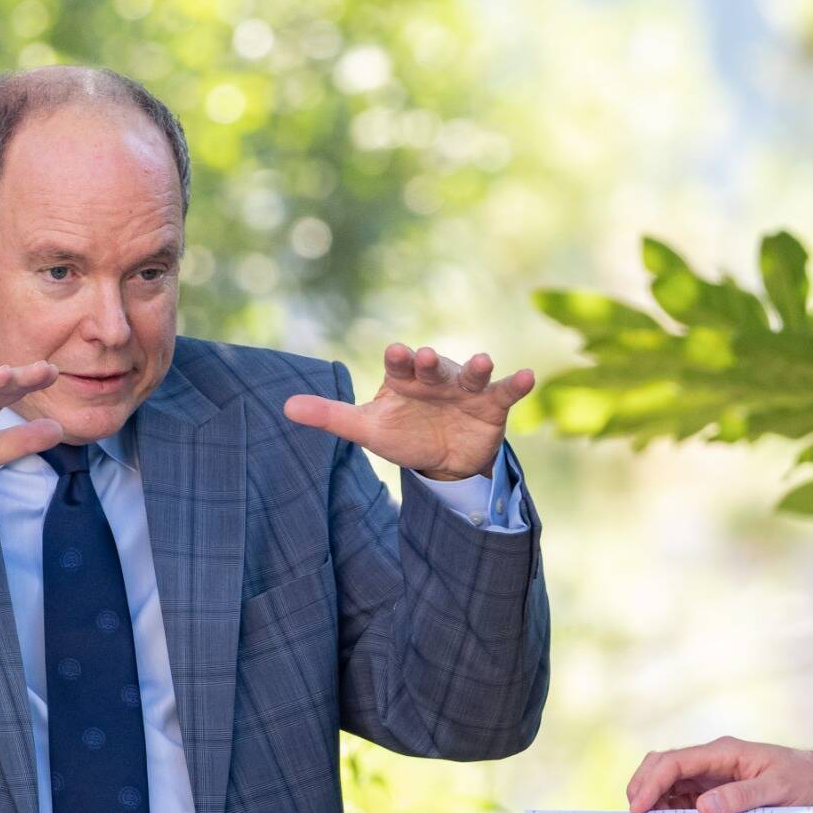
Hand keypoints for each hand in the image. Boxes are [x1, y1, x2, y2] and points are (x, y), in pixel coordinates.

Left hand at [283, 344, 533, 480]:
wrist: (444, 460)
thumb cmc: (403, 435)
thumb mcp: (367, 429)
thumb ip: (331, 416)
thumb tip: (285, 406)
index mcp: (404, 379)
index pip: (398, 365)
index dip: (398, 359)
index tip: (396, 352)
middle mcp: (435, 378)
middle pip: (433, 366)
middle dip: (429, 361)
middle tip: (422, 356)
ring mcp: (465, 389)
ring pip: (470, 373)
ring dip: (477, 366)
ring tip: (482, 360)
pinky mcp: (491, 404)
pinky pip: (505, 390)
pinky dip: (516, 382)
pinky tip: (527, 376)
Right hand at [625, 737, 812, 812]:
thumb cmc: (804, 779)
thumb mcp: (776, 789)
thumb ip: (740, 797)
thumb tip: (703, 808)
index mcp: (724, 752)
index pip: (676, 761)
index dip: (652, 782)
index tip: (639, 806)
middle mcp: (713, 761)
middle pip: (664, 766)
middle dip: (643, 786)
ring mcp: (712, 776)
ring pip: (669, 782)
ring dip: (654, 800)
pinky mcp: (716, 792)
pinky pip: (684, 798)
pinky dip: (669, 810)